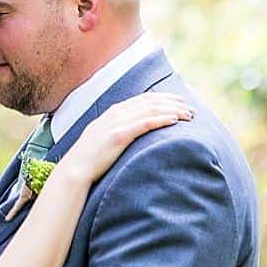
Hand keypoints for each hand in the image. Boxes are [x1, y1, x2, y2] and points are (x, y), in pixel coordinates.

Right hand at [60, 94, 193, 185]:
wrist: (76, 168)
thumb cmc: (90, 158)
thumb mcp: (103, 137)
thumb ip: (117, 130)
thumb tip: (132, 133)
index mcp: (113, 111)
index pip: (144, 99)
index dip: (164, 98)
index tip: (180, 101)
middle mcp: (116, 113)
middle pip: (151, 101)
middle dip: (173, 103)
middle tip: (190, 108)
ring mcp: (117, 122)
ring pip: (152, 110)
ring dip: (173, 110)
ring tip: (188, 115)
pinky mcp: (119, 135)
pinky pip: (146, 123)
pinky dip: (162, 119)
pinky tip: (174, 120)